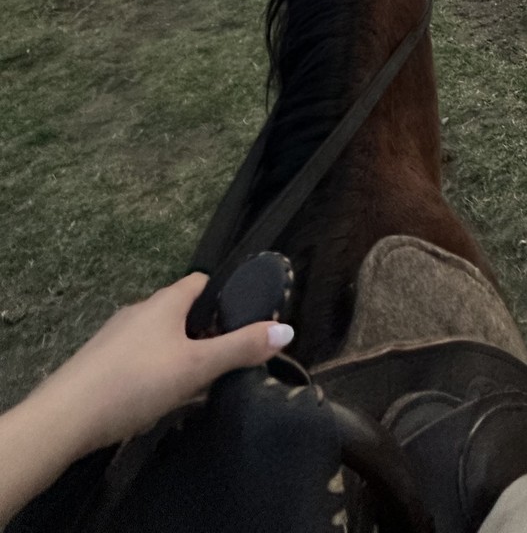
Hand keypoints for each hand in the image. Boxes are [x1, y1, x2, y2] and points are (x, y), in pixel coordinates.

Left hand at [0, 274, 293, 524]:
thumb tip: (287, 329)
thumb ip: (240, 348)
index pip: (202, 282)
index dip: (225, 297)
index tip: (242, 322)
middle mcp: (140, 310)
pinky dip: (154, 372)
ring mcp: (116, 337)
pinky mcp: (99, 363)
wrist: (66, 416)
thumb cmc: (137, 381)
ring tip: (195, 386)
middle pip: (181, 312)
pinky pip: (138, 359)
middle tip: (224, 362)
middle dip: (204, 332)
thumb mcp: (197, 367)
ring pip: (159, 338)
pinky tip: (157, 400)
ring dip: (179, 355)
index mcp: (165, 302)